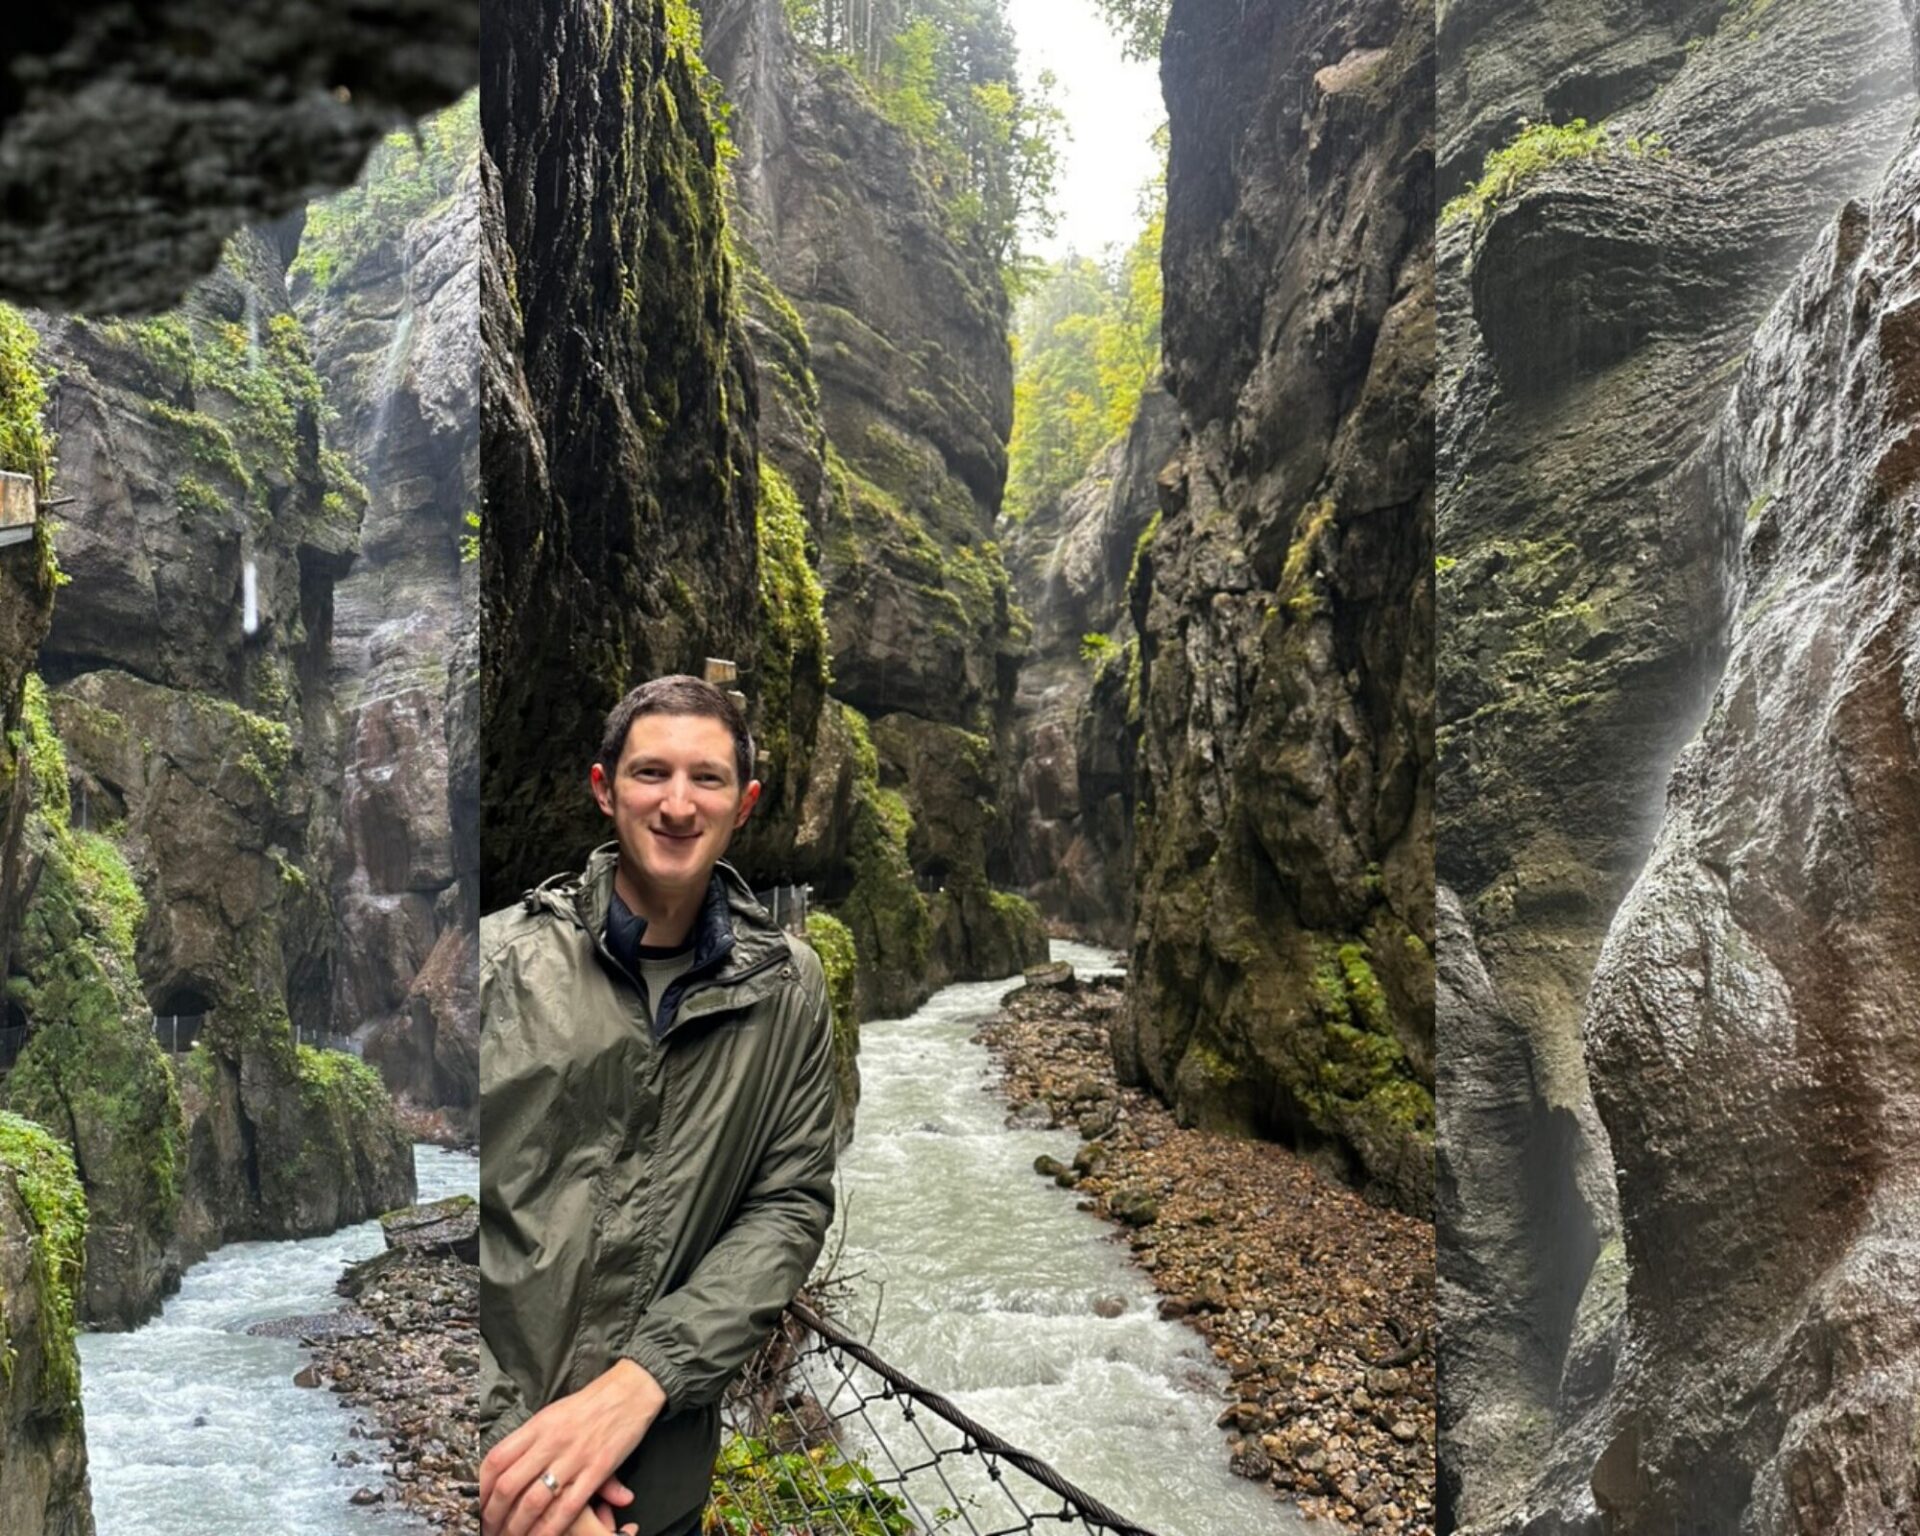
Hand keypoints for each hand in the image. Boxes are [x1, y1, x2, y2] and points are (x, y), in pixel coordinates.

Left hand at [480, 1361, 666, 1535]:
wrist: (631, 1391)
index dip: (479, 1488)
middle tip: (489, 1530)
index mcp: (537, 1426)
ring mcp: (574, 1457)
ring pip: (534, 1501)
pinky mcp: (597, 1470)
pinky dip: (551, 1528)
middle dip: (493, 1515)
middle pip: (509, 1485)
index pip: (496, 1459)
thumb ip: (531, 1440)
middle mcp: (551, 1442)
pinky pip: (568, 1507)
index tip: (474, 1505)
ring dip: (517, 1526)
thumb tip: (503, 1468)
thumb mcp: (554, 1413)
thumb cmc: (591, 1403)